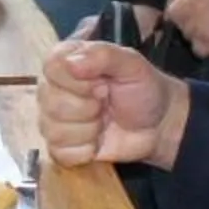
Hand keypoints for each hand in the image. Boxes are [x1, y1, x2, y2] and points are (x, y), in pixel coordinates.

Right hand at [37, 37, 187, 169]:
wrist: (157, 125)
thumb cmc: (142, 89)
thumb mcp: (131, 64)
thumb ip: (102, 55)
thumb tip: (71, 63)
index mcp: (64, 61)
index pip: (52, 69)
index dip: (79, 82)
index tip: (103, 85)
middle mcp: (52, 88)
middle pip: (52, 104)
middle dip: (89, 109)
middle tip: (107, 104)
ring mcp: (52, 119)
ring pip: (55, 131)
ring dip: (88, 131)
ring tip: (103, 121)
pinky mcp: (59, 146)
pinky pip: (60, 153)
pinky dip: (85, 151)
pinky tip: (97, 140)